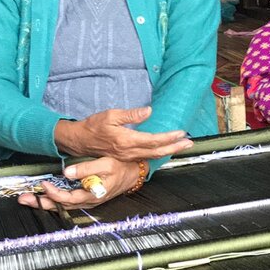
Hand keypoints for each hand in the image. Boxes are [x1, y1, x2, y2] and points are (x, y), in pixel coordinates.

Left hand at [17, 157, 139, 210]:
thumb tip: (66, 172)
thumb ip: (86, 169)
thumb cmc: (121, 167)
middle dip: (41, 203)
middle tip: (23, 199)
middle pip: (60, 206)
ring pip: (63, 205)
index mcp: (92, 195)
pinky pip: (67, 201)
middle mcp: (87, 201)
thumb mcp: (106, 164)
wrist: (134, 173)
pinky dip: (55, 199)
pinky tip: (47, 196)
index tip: (43, 184)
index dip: (53, 193)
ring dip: (45, 202)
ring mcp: (87, 200)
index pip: (67, 198)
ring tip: (30, 198)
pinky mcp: (87, 197)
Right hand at [55, 106, 191, 160]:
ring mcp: (127, 157)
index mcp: (126, 140)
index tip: (181, 133)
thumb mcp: (111, 114)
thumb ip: (131, 115)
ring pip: (152, 156)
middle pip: (156, 151)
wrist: (79, 140)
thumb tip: (149, 111)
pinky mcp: (125, 158)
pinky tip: (165, 150)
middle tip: (190, 143)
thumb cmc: (94, 125)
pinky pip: (145, 157)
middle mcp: (128, 151)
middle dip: (174, 147)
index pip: (153, 140)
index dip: (168, 137)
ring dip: (168, 151)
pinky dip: (158, 154)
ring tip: (182, 146)